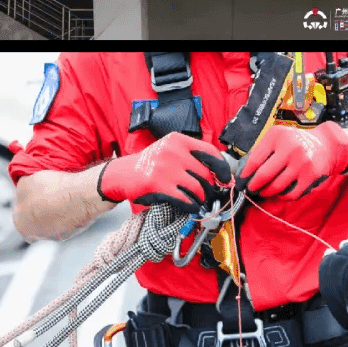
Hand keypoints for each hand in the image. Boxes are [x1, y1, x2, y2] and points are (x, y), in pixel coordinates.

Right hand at [98, 132, 232, 213]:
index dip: (222, 168)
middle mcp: (172, 151)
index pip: (210, 152)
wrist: (122, 173)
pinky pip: (185, 199)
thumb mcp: (169, 150)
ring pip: (197, 188)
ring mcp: (165, 168)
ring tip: (197, 201)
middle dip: (209, 188)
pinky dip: (191, 205)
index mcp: (177, 140)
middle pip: (205, 173)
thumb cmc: (149, 164)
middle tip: (206, 195)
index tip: (225, 179)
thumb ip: (191, 157)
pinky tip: (189, 206)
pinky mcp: (158, 185)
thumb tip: (218, 174)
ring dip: (200, 198)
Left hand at [237, 122, 347, 199]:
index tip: (241, 180)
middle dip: (253, 186)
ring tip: (264, 191)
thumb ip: (262, 150)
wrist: (326, 144)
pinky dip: (282, 196)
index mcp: (277, 137)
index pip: (254, 160)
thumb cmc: (296, 142)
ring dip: (267, 192)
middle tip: (251, 189)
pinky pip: (291, 194)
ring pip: (277, 187)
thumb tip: (243, 171)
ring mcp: (302, 163)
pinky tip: (280, 193)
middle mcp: (290, 148)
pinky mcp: (311, 175)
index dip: (245, 174)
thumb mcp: (277, 137)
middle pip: (264, 176)